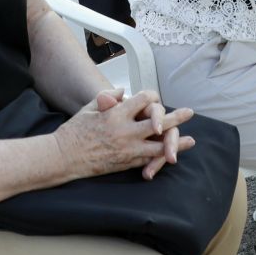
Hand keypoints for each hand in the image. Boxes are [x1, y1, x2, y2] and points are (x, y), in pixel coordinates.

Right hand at [54, 89, 194, 181]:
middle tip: (189, 113)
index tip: (155, 98)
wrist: (64, 157)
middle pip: (158, 122)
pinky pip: (148, 159)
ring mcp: (127, 149)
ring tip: (190, 140)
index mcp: (116, 113)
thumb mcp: (90, 108)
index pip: (144, 99)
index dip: (151, 97)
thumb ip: (109, 98)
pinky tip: (170, 155)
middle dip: (176, 117)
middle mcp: (125, 131)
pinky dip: (160, 156)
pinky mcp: (125, 163)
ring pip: (158, 145)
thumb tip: (124, 91)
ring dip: (175, 142)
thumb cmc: (74, 130)